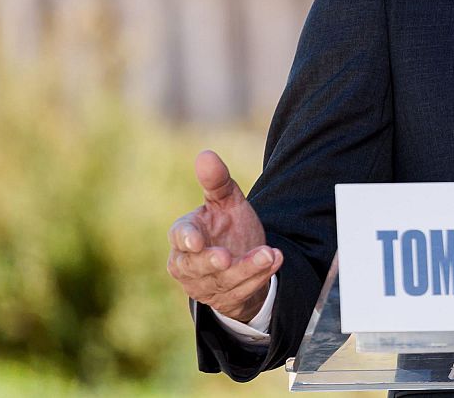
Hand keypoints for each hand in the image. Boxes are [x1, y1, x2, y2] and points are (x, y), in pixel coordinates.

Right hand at [167, 149, 283, 323]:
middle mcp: (189, 264)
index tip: (195, 241)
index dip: (186, 239)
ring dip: (248, 269)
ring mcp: (207, 285)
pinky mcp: (227, 299)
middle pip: (197, 266)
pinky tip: (275, 259)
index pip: (179, 237)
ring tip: (269, 254)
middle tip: (226, 257)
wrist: (241, 257)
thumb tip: (206, 155)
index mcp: (184, 235)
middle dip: (212, 262)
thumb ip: (216, 182)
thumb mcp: (225, 201)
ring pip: (225, 280)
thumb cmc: (226, 225)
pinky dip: (260, 277)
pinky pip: (243, 291)